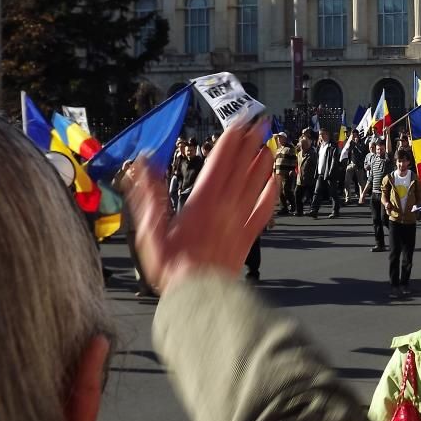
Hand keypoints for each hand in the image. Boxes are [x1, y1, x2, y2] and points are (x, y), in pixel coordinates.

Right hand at [125, 118, 278, 293]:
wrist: (199, 296)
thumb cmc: (173, 267)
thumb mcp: (151, 229)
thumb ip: (149, 194)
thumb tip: (144, 164)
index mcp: (202, 201)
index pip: (219, 162)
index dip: (230, 141)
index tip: (238, 123)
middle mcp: (225, 206)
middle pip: (241, 168)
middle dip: (250, 144)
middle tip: (261, 124)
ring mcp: (239, 220)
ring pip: (255, 185)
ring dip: (263, 163)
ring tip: (268, 145)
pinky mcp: (248, 236)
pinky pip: (263, 211)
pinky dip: (271, 194)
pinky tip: (275, 182)